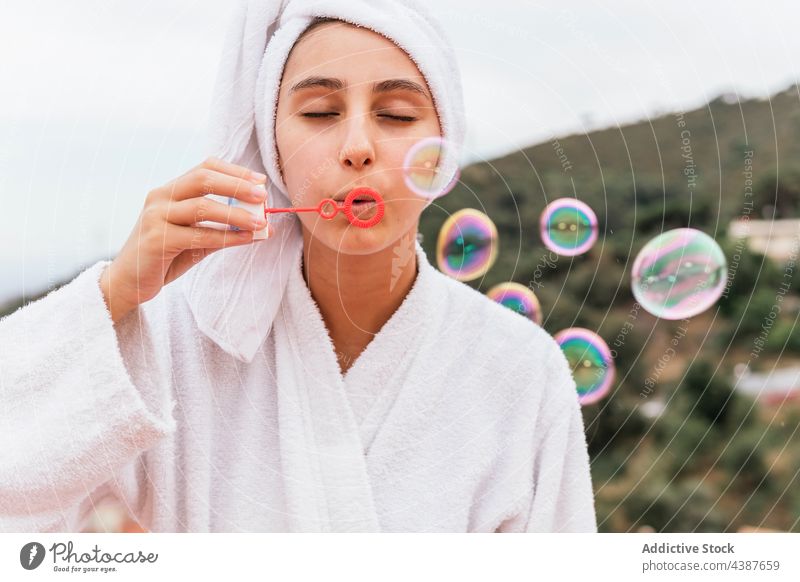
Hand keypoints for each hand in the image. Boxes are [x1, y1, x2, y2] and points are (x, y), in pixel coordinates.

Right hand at [100, 156, 270, 321]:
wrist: (129, 283)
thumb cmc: (165, 257)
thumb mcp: (197, 238)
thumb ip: (225, 229)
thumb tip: (265, 225)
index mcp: (170, 190)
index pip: (204, 168)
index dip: (234, 171)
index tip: (260, 181)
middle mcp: (160, 197)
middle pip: (203, 179)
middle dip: (236, 185)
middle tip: (263, 196)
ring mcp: (156, 216)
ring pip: (202, 207)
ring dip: (236, 214)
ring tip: (260, 222)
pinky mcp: (156, 239)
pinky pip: (198, 235)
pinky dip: (225, 237)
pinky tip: (245, 239)